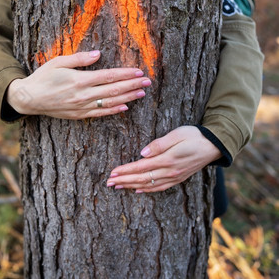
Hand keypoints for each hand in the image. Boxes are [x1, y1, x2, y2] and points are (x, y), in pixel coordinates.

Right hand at [7, 50, 150, 118]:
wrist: (29, 99)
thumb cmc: (43, 77)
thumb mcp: (59, 62)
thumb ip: (80, 58)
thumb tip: (99, 54)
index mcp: (79, 80)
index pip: (108, 76)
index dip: (125, 74)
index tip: (139, 71)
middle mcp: (83, 95)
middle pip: (114, 90)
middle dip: (132, 85)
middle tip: (148, 82)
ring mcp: (82, 107)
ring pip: (110, 102)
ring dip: (128, 97)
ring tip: (142, 93)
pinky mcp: (79, 115)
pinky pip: (100, 113)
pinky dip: (114, 110)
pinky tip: (125, 107)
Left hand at [106, 126, 221, 191]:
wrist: (214, 145)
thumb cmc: (194, 135)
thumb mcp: (177, 134)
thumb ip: (159, 144)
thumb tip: (142, 153)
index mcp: (168, 159)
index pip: (141, 167)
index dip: (125, 171)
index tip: (112, 173)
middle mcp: (170, 171)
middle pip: (142, 179)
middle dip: (124, 181)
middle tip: (108, 183)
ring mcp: (174, 177)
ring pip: (149, 185)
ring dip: (132, 186)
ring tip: (118, 187)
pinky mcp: (178, 178)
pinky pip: (160, 187)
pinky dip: (147, 190)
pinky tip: (138, 190)